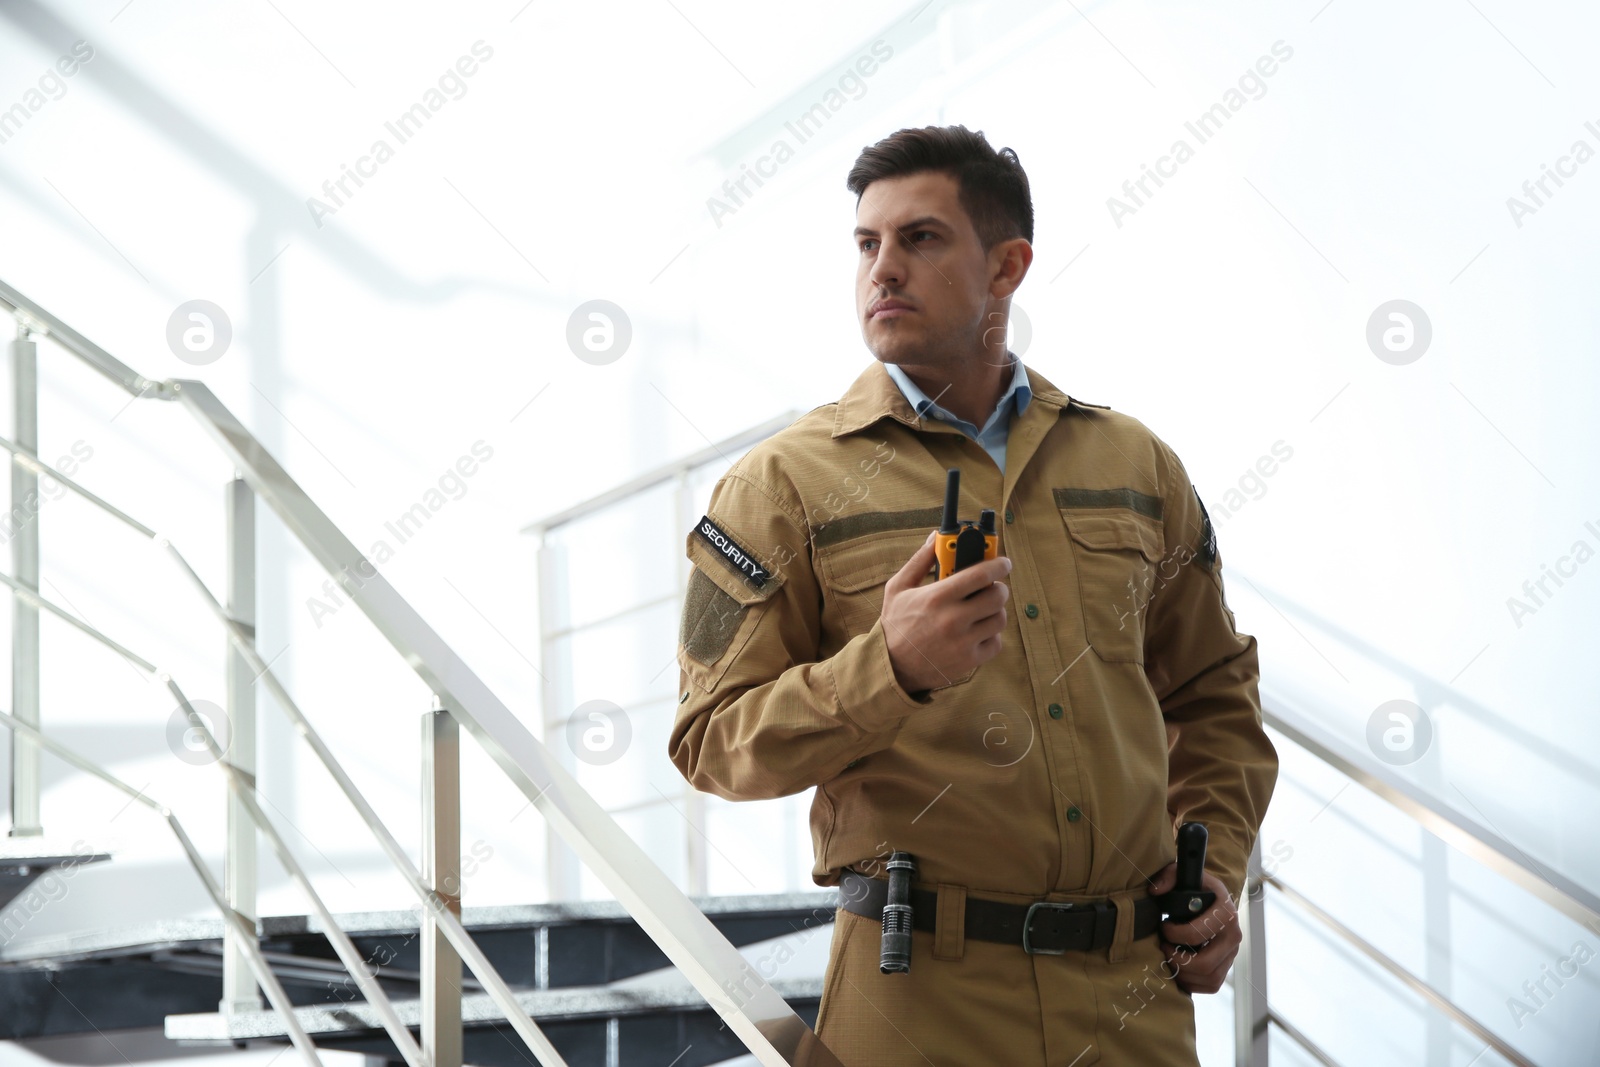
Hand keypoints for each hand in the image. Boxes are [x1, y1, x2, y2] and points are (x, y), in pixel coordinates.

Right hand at [881, 531, 1011, 693]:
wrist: (891, 667)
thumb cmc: (895, 624)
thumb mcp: (898, 587)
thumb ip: (920, 560)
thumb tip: (936, 537)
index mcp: (937, 597)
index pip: (981, 574)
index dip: (998, 564)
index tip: (1003, 562)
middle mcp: (953, 620)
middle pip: (997, 596)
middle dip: (999, 587)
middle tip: (991, 587)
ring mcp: (964, 642)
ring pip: (1000, 619)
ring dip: (996, 611)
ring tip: (983, 609)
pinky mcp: (969, 661)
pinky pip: (996, 642)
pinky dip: (992, 635)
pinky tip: (978, 631)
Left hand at [1147, 865, 1239, 993]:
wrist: (1212, 899)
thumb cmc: (1195, 888)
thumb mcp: (1183, 874)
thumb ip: (1168, 876)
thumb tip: (1155, 891)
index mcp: (1226, 912)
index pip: (1198, 933)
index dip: (1174, 934)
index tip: (1164, 926)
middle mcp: (1234, 935)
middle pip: (1205, 964)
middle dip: (1177, 960)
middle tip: (1164, 947)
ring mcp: (1232, 954)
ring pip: (1209, 978)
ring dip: (1183, 973)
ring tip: (1170, 957)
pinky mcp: (1227, 966)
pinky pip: (1211, 985)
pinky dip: (1191, 983)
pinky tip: (1178, 968)